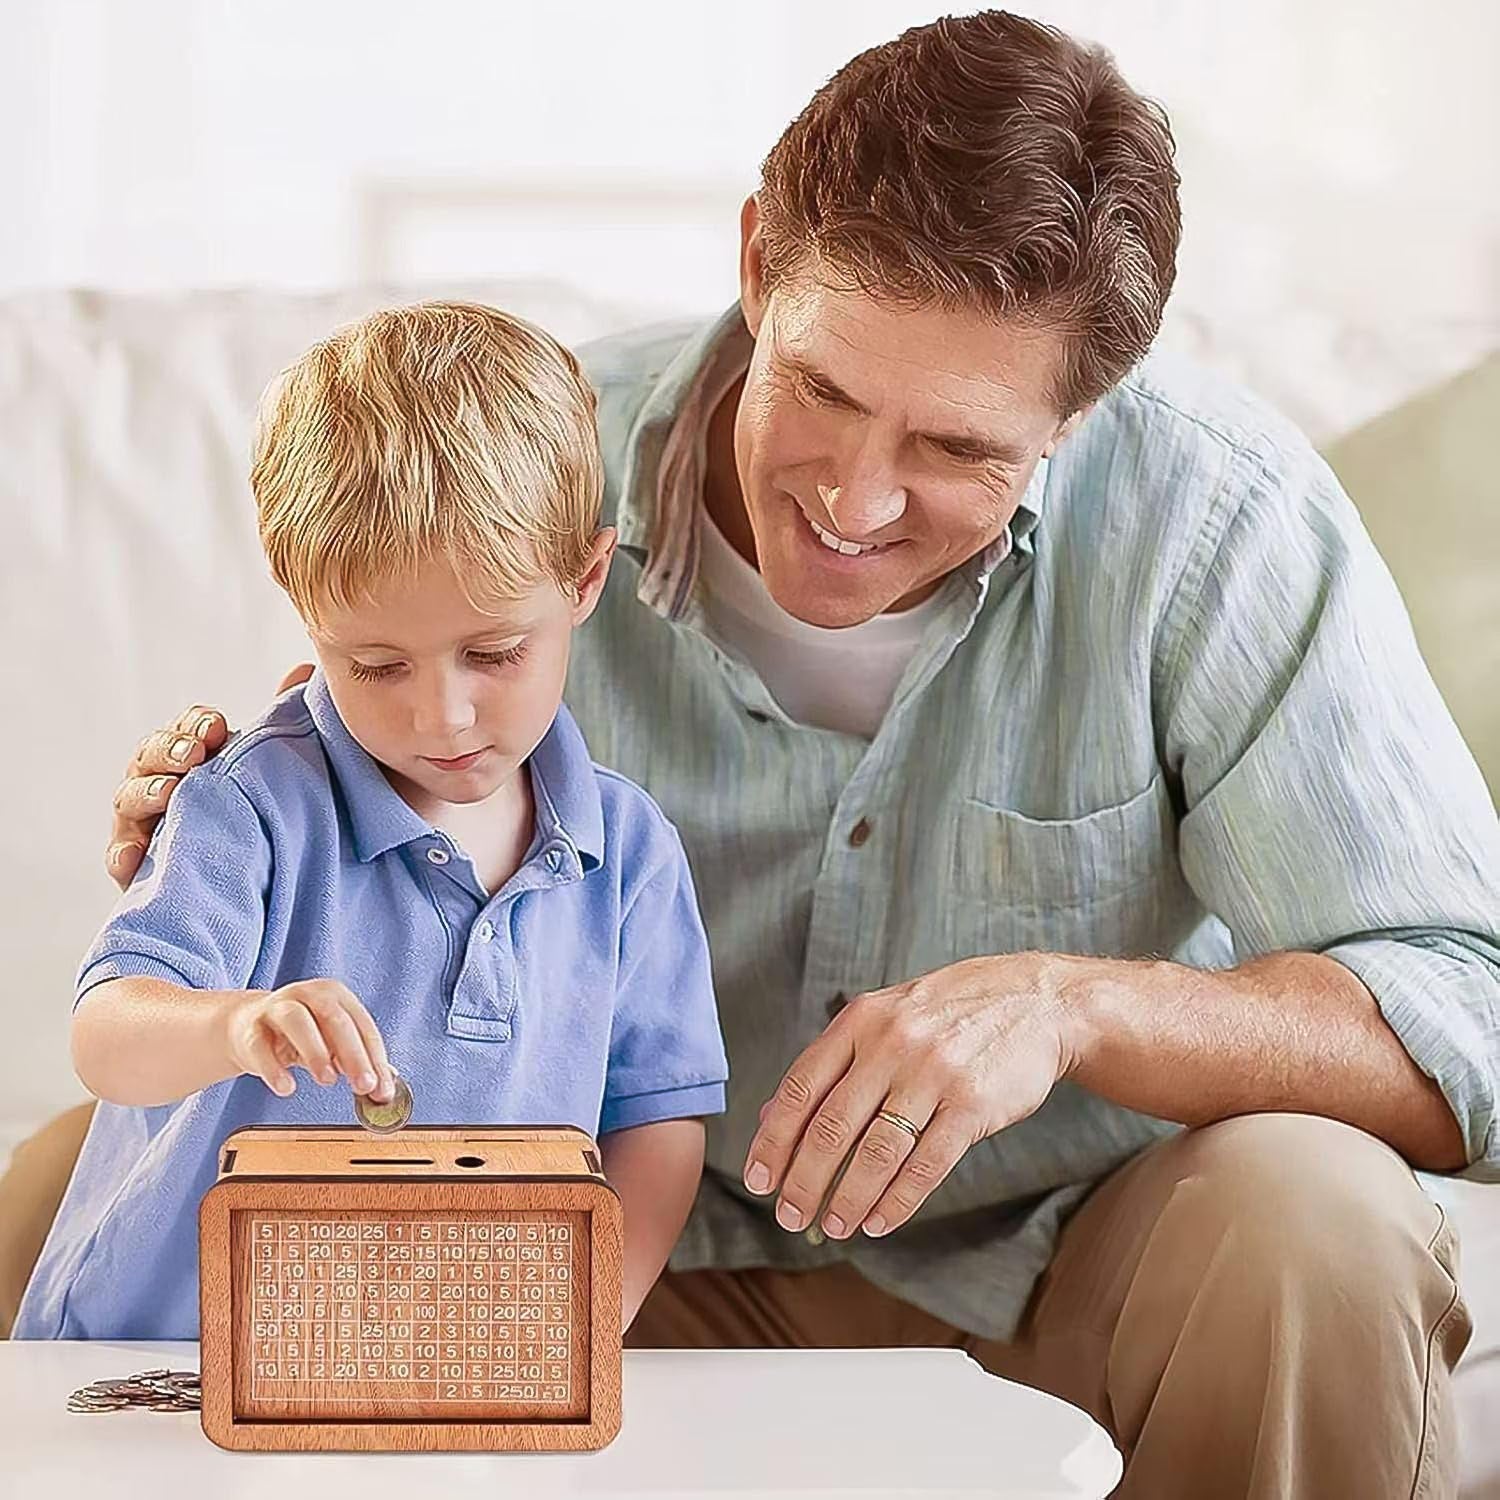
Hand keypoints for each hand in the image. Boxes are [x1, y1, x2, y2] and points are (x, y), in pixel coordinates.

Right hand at [104, 664, 313, 889]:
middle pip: (150, 755)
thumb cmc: (255, 817)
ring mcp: (145, 824)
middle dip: (169, 749)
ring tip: (169, 793)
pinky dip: (123, 854)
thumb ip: (279, 724)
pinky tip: (134, 855)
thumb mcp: (269, 771)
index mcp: (193, 757)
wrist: (255, 888)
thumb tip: (302, 671)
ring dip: (146, 792)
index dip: (196, 725)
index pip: (186, 729)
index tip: (219, 728)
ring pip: (130, 799)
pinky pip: (121, 859)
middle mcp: (162, 785)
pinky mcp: (140, 869)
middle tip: (193, 755)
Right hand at [224, 979, 395, 1101]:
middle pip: (335, 1019)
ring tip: (328, 1080)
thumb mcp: (330, 1041)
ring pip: (298, 1022)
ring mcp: (277, 1008)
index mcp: (335, 995)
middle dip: (354, 1055)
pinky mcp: (250, 1027)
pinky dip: (274, 1069)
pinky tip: (287, 1087)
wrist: (245, 1026)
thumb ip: (356, 1060)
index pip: (363, 1026)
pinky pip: (260, 1046)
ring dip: (317, 1052)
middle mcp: (308, 994)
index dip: (376, 1059)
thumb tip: (385, 1086)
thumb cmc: (298, 1034)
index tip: (383, 1089)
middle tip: (364, 1086)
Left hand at [742, 953, 1088, 1239]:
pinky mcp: (972, 1104)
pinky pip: (925, 1165)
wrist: (1036, 1002)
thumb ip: (833, 1063)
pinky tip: (880, 1221)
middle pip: (832, 1126)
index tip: (758, 1179)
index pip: (800, 1087)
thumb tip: (771, 1118)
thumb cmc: (951, 1012)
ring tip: (834, 1225)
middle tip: (789, 1214)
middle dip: (804, 1180)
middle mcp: (891, 1044)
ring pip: (876, 1152)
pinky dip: (897, 1201)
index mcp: (860, 1020)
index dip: (773, 1139)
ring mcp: (933, 1073)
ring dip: (848, 1198)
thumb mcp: (884, 1016)